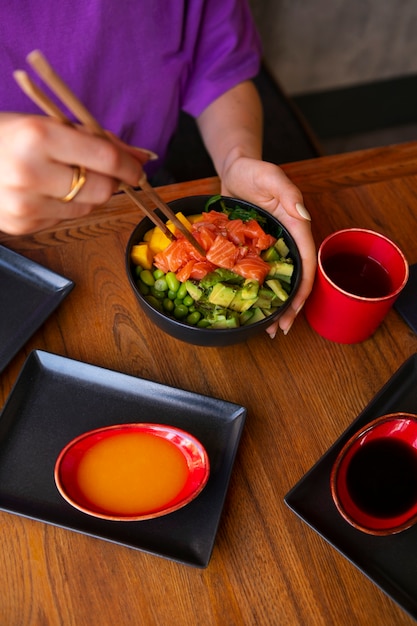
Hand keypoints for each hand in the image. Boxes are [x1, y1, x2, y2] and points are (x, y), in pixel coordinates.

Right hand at [0, 113, 145, 234]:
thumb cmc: (7, 136)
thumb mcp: (47, 124)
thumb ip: (97, 141)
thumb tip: (144, 157)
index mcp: (38, 137)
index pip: (104, 158)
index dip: (129, 166)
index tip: (138, 169)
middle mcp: (30, 173)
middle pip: (101, 190)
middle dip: (109, 181)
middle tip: (100, 171)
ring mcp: (24, 205)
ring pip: (86, 208)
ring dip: (87, 194)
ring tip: (64, 176)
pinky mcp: (21, 226)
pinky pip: (64, 219)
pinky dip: (65, 206)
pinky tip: (45, 191)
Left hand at [220, 156, 315, 335]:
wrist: (233, 169)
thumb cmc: (252, 169)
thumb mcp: (270, 175)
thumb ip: (287, 191)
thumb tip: (303, 215)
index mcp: (295, 226)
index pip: (306, 261)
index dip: (304, 287)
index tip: (296, 308)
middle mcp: (286, 240)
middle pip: (294, 277)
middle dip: (290, 305)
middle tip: (279, 329)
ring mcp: (269, 247)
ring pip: (276, 281)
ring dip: (273, 304)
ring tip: (266, 328)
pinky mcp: (253, 250)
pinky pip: (256, 274)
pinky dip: (254, 292)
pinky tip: (247, 308)